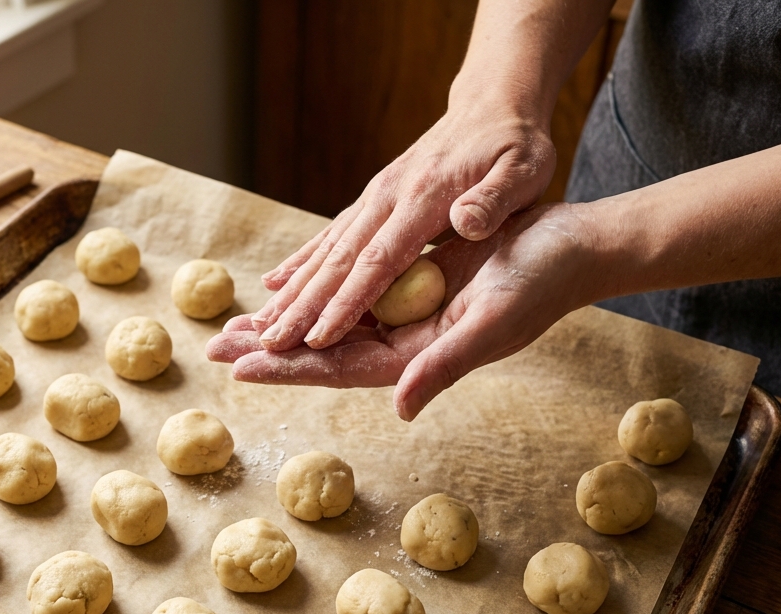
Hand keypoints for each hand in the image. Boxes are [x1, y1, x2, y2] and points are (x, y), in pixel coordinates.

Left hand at [208, 204, 595, 420]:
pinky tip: (289, 292)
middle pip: (324, 350)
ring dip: (285, 323)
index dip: (288, 368)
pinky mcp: (413, 287)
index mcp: (418, 359)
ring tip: (236, 323)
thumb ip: (444, 367)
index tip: (240, 367)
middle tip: (215, 345)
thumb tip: (401, 409)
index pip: (338, 368)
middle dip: (270, 348)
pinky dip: (318, 293)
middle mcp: (405, 344)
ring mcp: (407, 316)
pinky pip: (353, 294)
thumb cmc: (540, 284)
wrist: (573, 248)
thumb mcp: (492, 324)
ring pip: (331, 323)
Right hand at [251, 96, 555, 353]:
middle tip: (267, 344)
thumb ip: (494, 198)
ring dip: (291, 291)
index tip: (317, 337)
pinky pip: (330, 236)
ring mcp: (374, 198)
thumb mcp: (523, 169)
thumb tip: (464, 221)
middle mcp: (386, 198)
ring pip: (325, 251)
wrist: (493, 103)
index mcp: (422, 200)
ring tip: (257, 325)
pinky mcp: (372, 200)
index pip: (377, 261)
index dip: (347, 302)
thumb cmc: (516, 145)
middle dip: (301, 306)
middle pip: (337, 261)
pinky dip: (300, 262)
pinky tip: (274, 283)